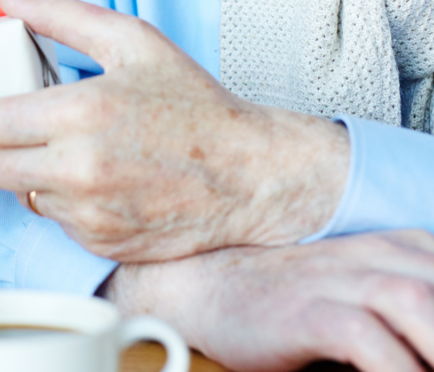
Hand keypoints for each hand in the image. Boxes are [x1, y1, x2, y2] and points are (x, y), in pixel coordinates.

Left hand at [0, 0, 350, 261]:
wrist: (253, 177)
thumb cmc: (194, 103)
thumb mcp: (135, 42)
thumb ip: (65, 17)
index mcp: (77, 113)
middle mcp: (76, 168)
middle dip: (0, 147)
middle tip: (41, 129)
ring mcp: (87, 213)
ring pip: (22, 194)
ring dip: (38, 175)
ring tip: (91, 155)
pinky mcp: (100, 243)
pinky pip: (56, 221)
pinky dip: (67, 203)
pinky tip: (109, 184)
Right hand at [105, 230, 433, 371]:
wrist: (197, 287)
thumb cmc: (278, 302)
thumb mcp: (352, 288)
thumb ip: (402, 310)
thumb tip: (423, 347)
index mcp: (393, 249)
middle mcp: (371, 257)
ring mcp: (335, 279)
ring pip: (418, 301)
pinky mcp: (303, 310)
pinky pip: (362, 336)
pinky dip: (394, 368)